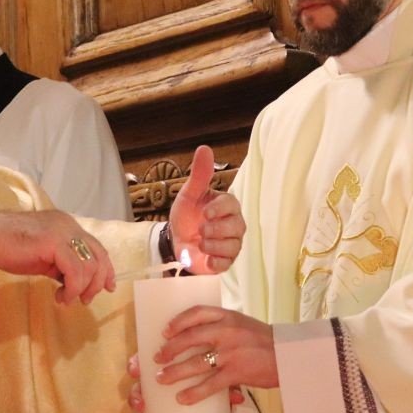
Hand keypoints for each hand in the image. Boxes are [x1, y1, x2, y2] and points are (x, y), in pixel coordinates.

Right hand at [0, 210, 114, 304]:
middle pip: (99, 256)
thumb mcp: (42, 256)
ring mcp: (63, 232)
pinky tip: (60, 296)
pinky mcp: (54, 242)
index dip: (105, 269)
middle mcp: (69, 225)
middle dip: (98, 282)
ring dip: (81, 289)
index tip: (107, 288)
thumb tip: (74, 283)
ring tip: (66, 299)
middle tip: (85, 300)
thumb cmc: (9, 247)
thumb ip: (60, 264)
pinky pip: (75, 271)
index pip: (97, 247)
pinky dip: (72, 288)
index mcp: (67, 225)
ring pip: (89, 266)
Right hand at [126, 353, 244, 412]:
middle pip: (138, 392)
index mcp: (166, 375)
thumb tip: (236, 398)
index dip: (135, 366)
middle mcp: (155, 394)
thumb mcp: (215, 383)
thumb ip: (223, 387)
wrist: (215, 408)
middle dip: (135, 397)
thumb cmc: (209, 388)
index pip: (145, 367)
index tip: (135, 370)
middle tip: (141, 404)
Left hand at [153, 306, 276, 403]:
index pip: (196, 313)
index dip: (177, 322)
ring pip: (195, 363)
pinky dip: (194, 392)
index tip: (165, 331)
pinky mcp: (236, 372)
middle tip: (158, 358)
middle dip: (170, 349)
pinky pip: (210, 384)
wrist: (290, 354)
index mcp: (227, 316)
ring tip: (162, 378)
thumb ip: (222, 327)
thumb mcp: (242, 324)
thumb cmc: (264, 340)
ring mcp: (230, 352)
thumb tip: (196, 338)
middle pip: (189, 338)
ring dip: (175, 372)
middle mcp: (226, 331)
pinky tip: (182, 398)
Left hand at [168, 146, 244, 272]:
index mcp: (226, 206)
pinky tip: (206, 260)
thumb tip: (205, 148)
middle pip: (237, 226)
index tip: (206, 212)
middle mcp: (233, 224)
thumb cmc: (186, 215)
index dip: (220, 209)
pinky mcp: (224, 261)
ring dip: (215, 245)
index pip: (232, 204)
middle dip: (217, 229)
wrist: (175, 240)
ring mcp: (231, 244)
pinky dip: (217, 263)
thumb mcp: (189, 194)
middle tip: (201, 229)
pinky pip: (227, 264)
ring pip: (233, 245)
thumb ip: (199, 175)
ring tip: (200, 243)